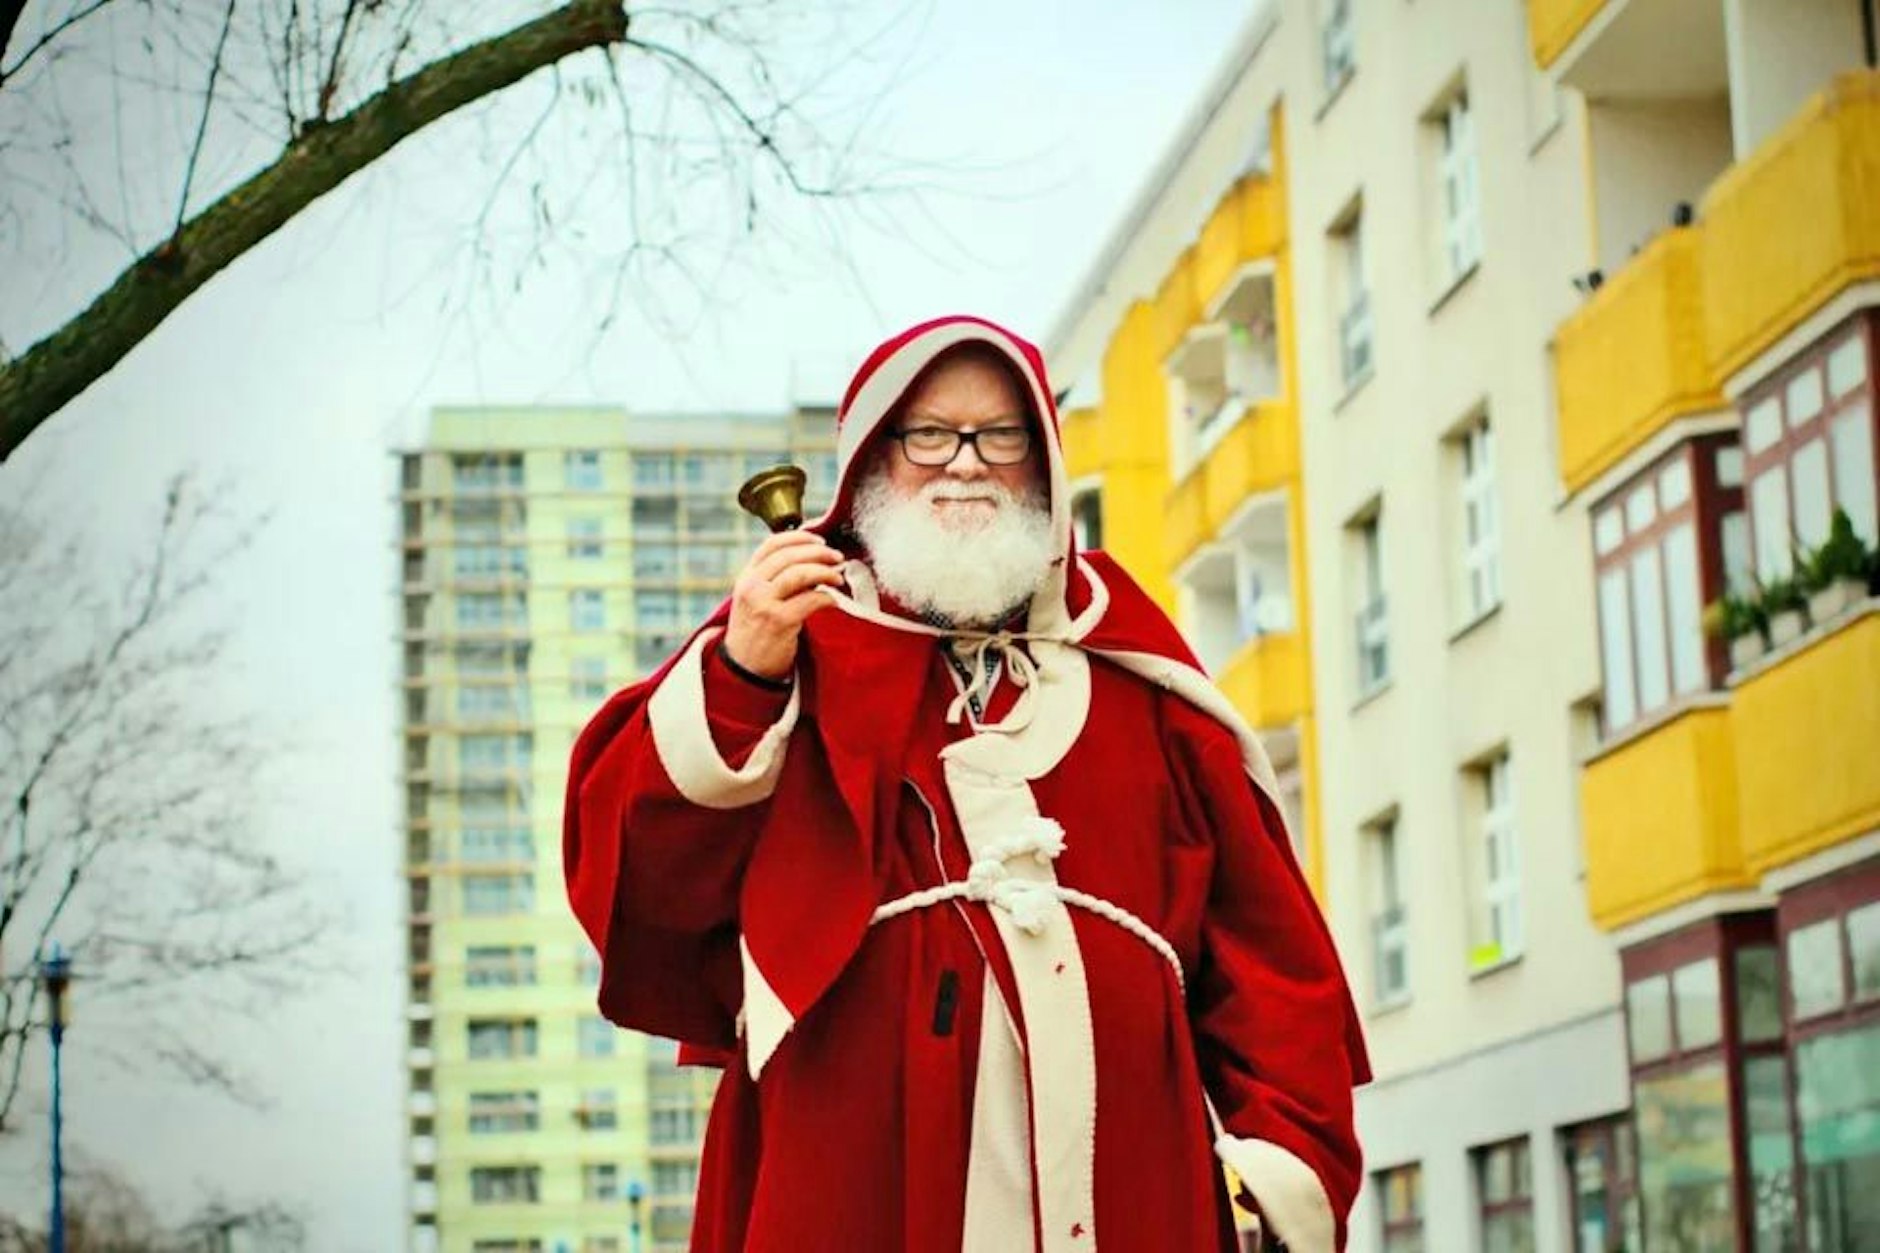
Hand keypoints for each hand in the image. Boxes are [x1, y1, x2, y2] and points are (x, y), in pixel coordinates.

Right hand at [722, 530, 844, 678]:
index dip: (799, 537)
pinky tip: (833, 601)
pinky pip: (811, 600)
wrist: (743, 668)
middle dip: (819, 552)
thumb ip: (773, 579)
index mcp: (746, 577)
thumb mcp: (754, 600)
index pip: (772, 544)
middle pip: (790, 556)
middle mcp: (752, 587)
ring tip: (838, 577)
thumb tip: (812, 560)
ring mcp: (764, 603)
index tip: (820, 540)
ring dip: (826, 572)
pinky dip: (827, 597)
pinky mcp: (780, 621)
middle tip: (837, 557)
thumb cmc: (756, 632)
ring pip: (801, 573)